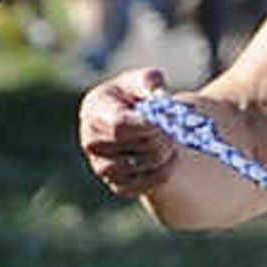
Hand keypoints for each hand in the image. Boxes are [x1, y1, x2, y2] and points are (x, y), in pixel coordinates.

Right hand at [79, 63, 179, 201]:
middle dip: (164, 136)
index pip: (119, 125)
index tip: (165, 122)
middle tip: (175, 128)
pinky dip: (167, 170)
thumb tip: (160, 97)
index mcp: (95, 110)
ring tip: (170, 140)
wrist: (143, 126)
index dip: (148, 126)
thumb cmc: (140, 97)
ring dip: (168, 153)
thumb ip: (151, 82)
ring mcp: (102, 166)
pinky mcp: (118, 185)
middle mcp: (92, 140)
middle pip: (138, 145)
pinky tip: (170, 157)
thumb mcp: (145, 81)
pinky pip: (149, 184)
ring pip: (145, 165)